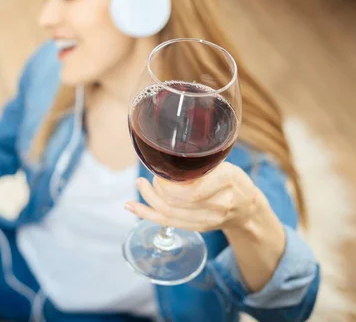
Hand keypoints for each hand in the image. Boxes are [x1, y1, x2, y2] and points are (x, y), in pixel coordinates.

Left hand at [125, 162, 264, 232]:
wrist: (248, 209)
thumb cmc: (233, 181)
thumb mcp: (223, 164)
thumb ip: (201, 162)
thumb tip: (167, 151)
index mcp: (226, 181)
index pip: (192, 189)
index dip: (168, 182)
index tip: (159, 169)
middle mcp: (218, 204)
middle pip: (176, 202)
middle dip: (155, 188)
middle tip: (150, 176)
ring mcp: (208, 219)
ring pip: (169, 213)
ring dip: (149, 199)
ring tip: (141, 185)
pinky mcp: (198, 228)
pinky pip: (168, 223)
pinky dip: (146, 214)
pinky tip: (131, 206)